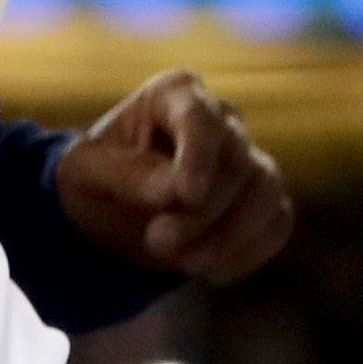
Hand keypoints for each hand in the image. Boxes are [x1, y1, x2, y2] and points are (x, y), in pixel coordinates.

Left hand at [54, 69, 294, 286]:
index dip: (199, 156)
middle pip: (237, 161)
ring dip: (227, 238)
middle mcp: (222, 117)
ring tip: (183, 263)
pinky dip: (247, 253)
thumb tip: (178, 192)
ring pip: (266, 192)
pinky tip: (210, 270)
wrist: (110, 212)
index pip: (200, 118)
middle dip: (201, 213)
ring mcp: (250, 157)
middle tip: (156, 243)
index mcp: (174, 94)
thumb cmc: (93, 179)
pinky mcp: (265, 197)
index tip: (188, 196)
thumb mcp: (85, 173)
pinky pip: (277, 222)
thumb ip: (128, 176)